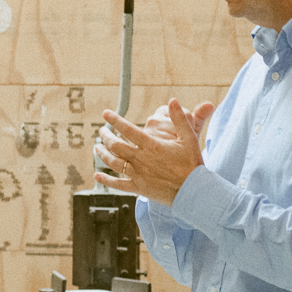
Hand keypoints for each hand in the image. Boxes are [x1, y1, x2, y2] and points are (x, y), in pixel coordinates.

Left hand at [93, 99, 213, 206]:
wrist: (194, 191)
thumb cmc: (192, 165)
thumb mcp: (189, 138)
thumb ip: (179, 118)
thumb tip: (173, 100)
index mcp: (152, 145)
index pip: (128, 129)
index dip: (115, 120)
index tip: (105, 114)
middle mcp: (141, 159)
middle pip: (116, 145)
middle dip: (105, 136)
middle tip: (101, 131)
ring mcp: (138, 174)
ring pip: (113, 163)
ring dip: (102, 154)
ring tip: (97, 148)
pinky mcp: (139, 188)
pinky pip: (118, 184)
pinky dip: (106, 180)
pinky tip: (97, 176)